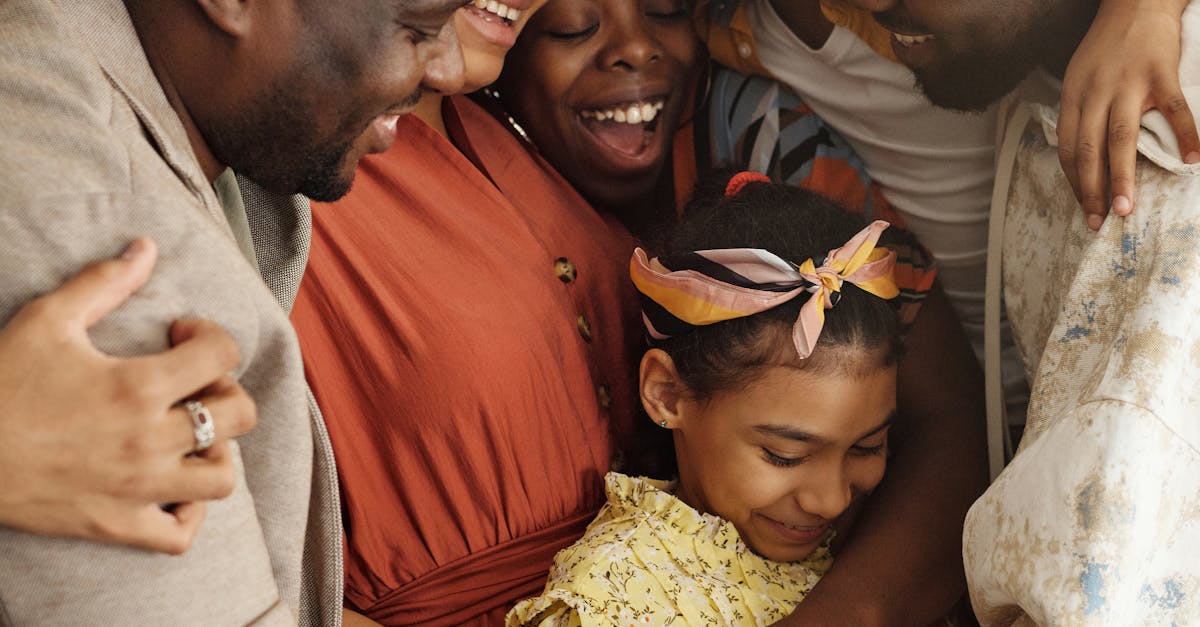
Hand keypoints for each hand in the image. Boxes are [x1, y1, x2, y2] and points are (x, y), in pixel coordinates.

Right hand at [0, 238, 256, 553]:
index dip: (210, 334)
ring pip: (222, 478)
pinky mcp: (116, 526)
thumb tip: (146, 247)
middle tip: (193, 384)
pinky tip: (171, 486)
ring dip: (216, 452)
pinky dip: (188, 513)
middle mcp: (148, 441)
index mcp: (137, 387)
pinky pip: (180, 535)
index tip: (180, 333)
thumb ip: (104, 283)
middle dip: (227, 391)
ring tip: (188, 435)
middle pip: (240, 416)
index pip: (223, 354)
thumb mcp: (46, 320)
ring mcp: (137, 489)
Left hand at [1058, 0, 1198, 230]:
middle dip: (1091, 191)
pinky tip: (1192, 161)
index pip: (1069, 149)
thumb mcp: (1080, 78)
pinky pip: (1174, 110)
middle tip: (1098, 221)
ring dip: (1122, 178)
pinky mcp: (1160, 73)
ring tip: (1125, 208)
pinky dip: (1185, 135)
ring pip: (1121, 139)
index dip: (1075, 182)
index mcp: (1073, 96)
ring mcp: (1128, 83)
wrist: (1136, 2)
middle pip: (1090, 150)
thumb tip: (1082, 157)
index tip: (1083, 208)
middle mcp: (1095, 93)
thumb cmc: (1107, 46)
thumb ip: (1081, 113)